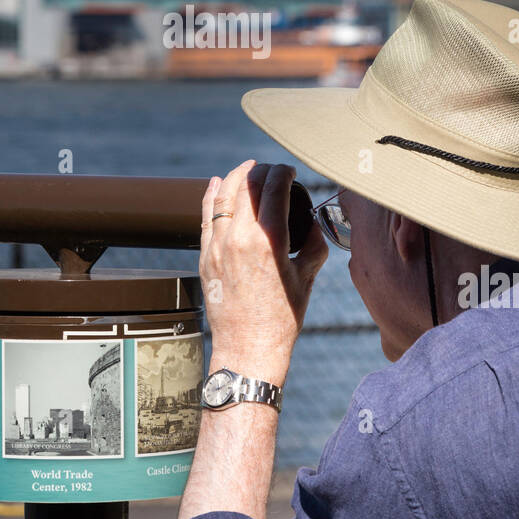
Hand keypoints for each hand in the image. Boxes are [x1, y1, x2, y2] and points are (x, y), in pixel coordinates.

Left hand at [199, 159, 327, 383]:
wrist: (248, 348)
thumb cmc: (281, 319)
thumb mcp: (306, 279)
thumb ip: (313, 245)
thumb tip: (313, 224)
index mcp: (268, 242)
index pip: (274, 189)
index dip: (284, 172)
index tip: (290, 170)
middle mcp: (239, 239)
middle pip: (248, 186)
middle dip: (262, 171)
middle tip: (272, 170)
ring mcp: (217, 247)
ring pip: (224, 196)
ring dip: (237, 177)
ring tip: (248, 169)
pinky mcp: (204, 257)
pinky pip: (205, 217)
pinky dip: (211, 195)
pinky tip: (216, 183)